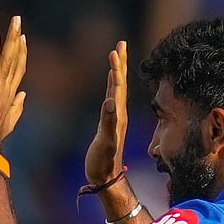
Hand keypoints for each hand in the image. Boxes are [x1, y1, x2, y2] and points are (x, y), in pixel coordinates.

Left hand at [0, 15, 26, 151]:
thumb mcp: (8, 119)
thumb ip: (17, 106)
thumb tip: (23, 94)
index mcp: (9, 93)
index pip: (17, 68)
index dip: (21, 52)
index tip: (23, 37)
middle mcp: (7, 87)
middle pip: (15, 58)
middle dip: (17, 38)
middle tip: (17, 19)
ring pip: (8, 59)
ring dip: (11, 39)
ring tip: (15, 22)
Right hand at [83, 41, 128, 185]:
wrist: (107, 178)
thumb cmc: (104, 162)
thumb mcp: (105, 142)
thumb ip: (108, 122)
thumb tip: (110, 101)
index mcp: (118, 114)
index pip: (118, 86)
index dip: (117, 68)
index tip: (116, 49)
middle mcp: (118, 113)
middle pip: (119, 83)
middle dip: (120, 63)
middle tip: (120, 44)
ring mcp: (115, 117)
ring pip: (116, 89)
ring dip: (116, 72)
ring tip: (116, 57)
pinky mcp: (109, 123)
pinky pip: (112, 98)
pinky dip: (111, 86)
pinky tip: (111, 83)